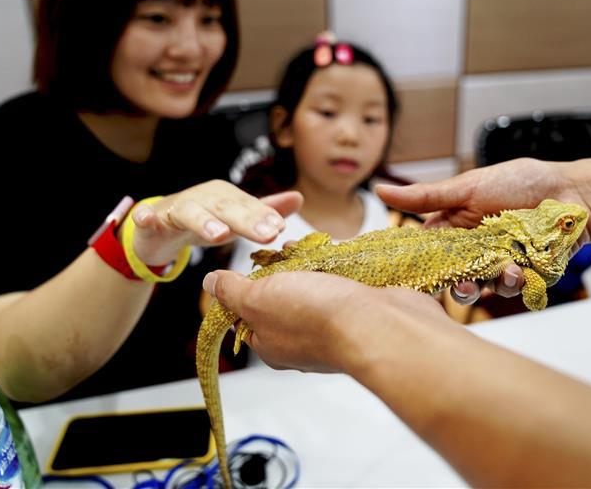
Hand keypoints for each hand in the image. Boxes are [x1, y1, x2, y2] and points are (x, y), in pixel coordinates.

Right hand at [128, 180, 301, 264]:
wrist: (159, 226)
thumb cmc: (205, 220)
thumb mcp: (236, 218)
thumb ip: (265, 209)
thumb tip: (298, 197)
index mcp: (226, 197)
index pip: (248, 206)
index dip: (264, 216)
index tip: (281, 229)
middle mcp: (204, 197)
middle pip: (226, 208)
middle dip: (246, 220)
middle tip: (265, 233)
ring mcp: (176, 206)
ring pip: (191, 213)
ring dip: (204, 222)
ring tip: (219, 235)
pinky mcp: (152, 218)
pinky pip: (148, 217)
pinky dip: (146, 217)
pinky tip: (145, 220)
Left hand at [203, 270, 449, 372]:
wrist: (380, 324)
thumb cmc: (317, 316)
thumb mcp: (258, 299)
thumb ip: (234, 291)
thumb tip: (211, 284)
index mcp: (272, 343)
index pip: (248, 314)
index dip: (246, 286)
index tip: (251, 262)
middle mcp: (302, 339)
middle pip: (283, 297)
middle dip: (283, 269)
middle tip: (282, 250)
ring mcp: (334, 326)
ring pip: (315, 287)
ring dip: (311, 265)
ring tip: (310, 247)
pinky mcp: (359, 310)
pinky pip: (342, 284)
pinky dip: (338, 266)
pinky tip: (337, 253)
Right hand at [376, 158, 590, 304]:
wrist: (572, 195)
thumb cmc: (521, 183)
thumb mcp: (467, 188)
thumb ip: (425, 198)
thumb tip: (380, 191)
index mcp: (454, 230)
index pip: (426, 255)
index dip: (417, 268)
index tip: (407, 277)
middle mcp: (472, 252)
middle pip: (449, 280)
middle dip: (453, 284)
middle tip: (460, 282)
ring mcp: (496, 267)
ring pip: (478, 290)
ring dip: (486, 285)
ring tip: (505, 270)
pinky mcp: (522, 278)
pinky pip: (508, 292)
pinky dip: (512, 284)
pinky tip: (520, 269)